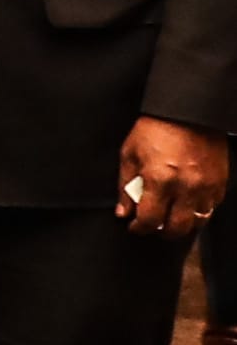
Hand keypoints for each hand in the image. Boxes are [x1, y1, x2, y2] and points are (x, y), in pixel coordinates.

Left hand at [117, 113, 226, 239]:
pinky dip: (199, 212)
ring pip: (198, 222)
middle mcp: (185, 187)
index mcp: (159, 180)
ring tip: (170, 217)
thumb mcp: (129, 155)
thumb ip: (125, 186)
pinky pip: (212, 208)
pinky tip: (187, 205)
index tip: (135, 226)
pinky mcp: (220, 182)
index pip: (149, 219)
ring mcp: (206, 186)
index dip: (139, 228)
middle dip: (161, 231)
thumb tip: (123, 211)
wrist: (187, 113)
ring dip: (182, 224)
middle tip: (153, 225)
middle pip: (176, 228)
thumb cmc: (156, 129)